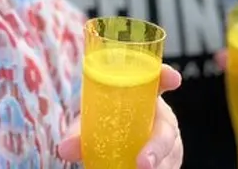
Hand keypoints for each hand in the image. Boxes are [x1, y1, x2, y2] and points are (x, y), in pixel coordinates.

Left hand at [58, 64, 183, 168]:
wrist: (115, 144)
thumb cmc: (106, 122)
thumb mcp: (92, 122)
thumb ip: (79, 131)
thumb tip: (65, 148)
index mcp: (145, 96)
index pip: (158, 80)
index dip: (166, 76)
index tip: (173, 79)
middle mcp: (161, 118)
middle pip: (167, 128)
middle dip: (157, 146)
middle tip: (143, 163)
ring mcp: (169, 142)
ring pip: (170, 154)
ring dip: (157, 165)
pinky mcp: (170, 161)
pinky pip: (168, 167)